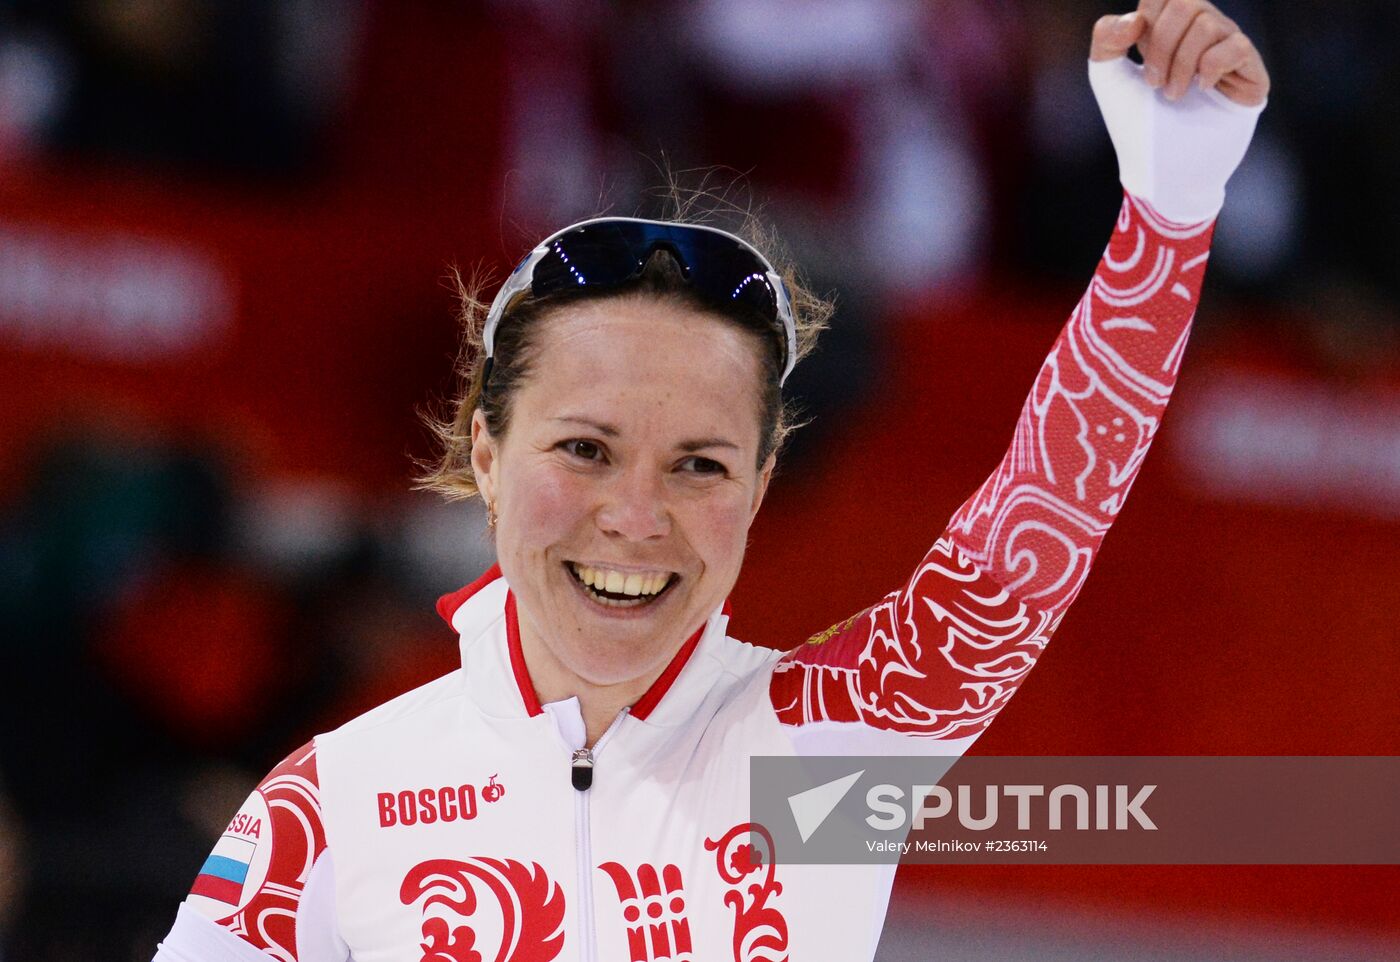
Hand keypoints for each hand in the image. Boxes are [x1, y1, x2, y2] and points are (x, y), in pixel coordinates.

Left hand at [1090, 1, 1268, 106]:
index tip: (1138, 55)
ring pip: (1208, 24)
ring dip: (1181, 64)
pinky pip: (1236, 46)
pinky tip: (1202, 90)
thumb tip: (1135, 18)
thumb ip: (1106, 39)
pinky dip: (1211, 68)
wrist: (1156, 165)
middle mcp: (1202, 30)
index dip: (1146, 21)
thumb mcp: (1108, 77)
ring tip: (1172, 95)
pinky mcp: (1250, 72)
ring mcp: (1228, 48)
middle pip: (1186, 2)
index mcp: (1171, 26)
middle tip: (1153, 83)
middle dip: (1161, 45)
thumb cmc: (1134, 121)